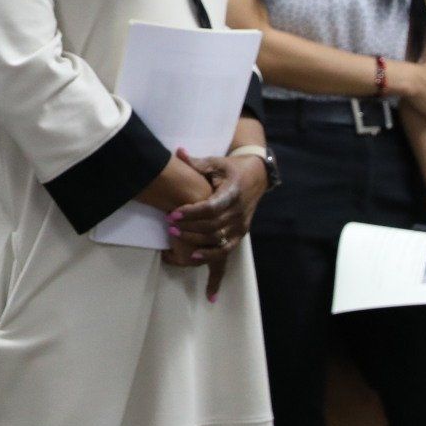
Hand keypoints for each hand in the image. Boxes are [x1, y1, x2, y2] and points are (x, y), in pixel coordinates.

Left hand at [166, 148, 265, 300]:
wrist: (255, 176)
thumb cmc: (231, 169)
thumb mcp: (216, 162)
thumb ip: (197, 162)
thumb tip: (178, 153)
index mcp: (232, 193)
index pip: (211, 207)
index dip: (192, 212)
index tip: (174, 213)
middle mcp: (238, 213)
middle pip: (213, 227)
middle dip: (190, 229)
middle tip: (169, 226)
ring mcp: (240, 226)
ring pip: (219, 242)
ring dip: (197, 245)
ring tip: (177, 244)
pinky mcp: (239, 235)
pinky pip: (226, 252)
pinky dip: (213, 263)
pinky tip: (200, 272)